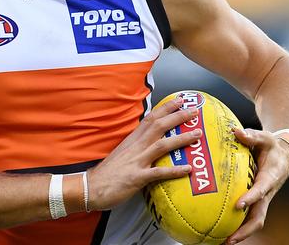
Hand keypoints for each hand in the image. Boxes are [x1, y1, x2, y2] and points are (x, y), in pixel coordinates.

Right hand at [87, 97, 201, 210]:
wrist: (91, 187)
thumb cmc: (108, 172)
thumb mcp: (123, 152)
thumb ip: (137, 145)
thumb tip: (151, 140)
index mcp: (132, 140)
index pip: (150, 119)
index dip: (165, 108)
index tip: (179, 100)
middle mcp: (136, 147)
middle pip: (158, 126)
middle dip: (177, 117)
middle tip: (194, 111)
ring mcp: (137, 161)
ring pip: (162, 145)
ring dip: (181, 139)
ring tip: (198, 135)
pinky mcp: (137, 178)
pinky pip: (159, 173)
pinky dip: (174, 170)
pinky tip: (188, 169)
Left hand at [225, 128, 288, 244]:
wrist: (285, 153)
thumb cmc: (272, 144)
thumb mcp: (264, 137)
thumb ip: (251, 135)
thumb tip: (234, 131)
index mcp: (271, 177)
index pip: (261, 190)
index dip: (251, 198)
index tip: (239, 205)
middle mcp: (267, 192)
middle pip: (259, 216)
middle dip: (245, 229)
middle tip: (229, 239)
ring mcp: (263, 198)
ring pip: (254, 220)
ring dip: (240, 232)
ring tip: (222, 242)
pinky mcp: (257, 199)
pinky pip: (248, 214)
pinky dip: (237, 223)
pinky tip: (220, 228)